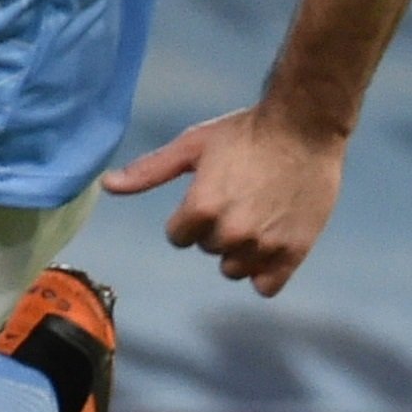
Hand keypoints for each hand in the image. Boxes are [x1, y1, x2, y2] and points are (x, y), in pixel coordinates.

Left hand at [100, 106, 346, 297]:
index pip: (178, 237)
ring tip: (257, 215)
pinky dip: (265, 271)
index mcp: (201, 208)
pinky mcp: (294, 252)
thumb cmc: (245, 131)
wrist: (304, 126)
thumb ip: (149, 171)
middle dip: (217, 228)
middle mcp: (231, 232)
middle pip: (208, 250)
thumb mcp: (192, 145)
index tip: (212, 191)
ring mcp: (264, 245)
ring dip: (240, 250)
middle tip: (239, 196)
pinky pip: (265, 285)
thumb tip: (107, 185)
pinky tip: (271, 243)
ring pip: (234, 269)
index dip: (191, 215)